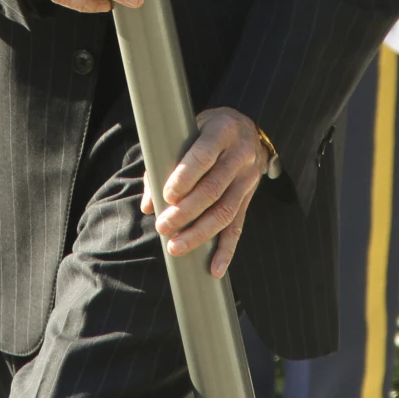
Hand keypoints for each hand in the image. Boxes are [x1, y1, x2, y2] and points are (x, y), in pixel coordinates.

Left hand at [147, 107, 269, 276]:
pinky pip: (238, 226)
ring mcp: (247, 178)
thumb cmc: (205, 130)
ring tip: (176, 247)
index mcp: (221, 131)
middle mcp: (239, 154)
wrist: (246, 129)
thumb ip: (165, 162)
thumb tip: (149, 205)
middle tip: (163, 227)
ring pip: (225, 211)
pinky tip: (215, 268)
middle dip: (186, 212)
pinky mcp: (249, 197)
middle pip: (213, 189)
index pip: (203, 156)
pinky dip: (226, 249)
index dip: (185, 178)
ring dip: (200, 233)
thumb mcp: (187, 132)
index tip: (167, 196)